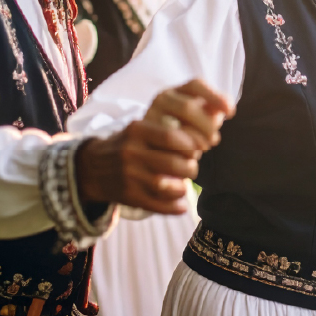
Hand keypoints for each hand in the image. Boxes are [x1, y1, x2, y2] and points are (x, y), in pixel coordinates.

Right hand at [77, 79, 234, 214]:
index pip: (177, 130)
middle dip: (194, 162)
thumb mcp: (152, 123)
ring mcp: (129, 174)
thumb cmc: (135, 142)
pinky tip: (182, 203)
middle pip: (178, 157)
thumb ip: (187, 115)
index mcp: (139, 126)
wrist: (93, 167)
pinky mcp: (128, 195)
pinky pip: (160, 204)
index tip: (209, 141)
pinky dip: (176, 206)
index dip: (200, 136)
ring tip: (186, 178)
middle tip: (195, 161)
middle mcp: (131, 148)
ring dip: (186, 183)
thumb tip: (223, 110)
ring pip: (169, 183)